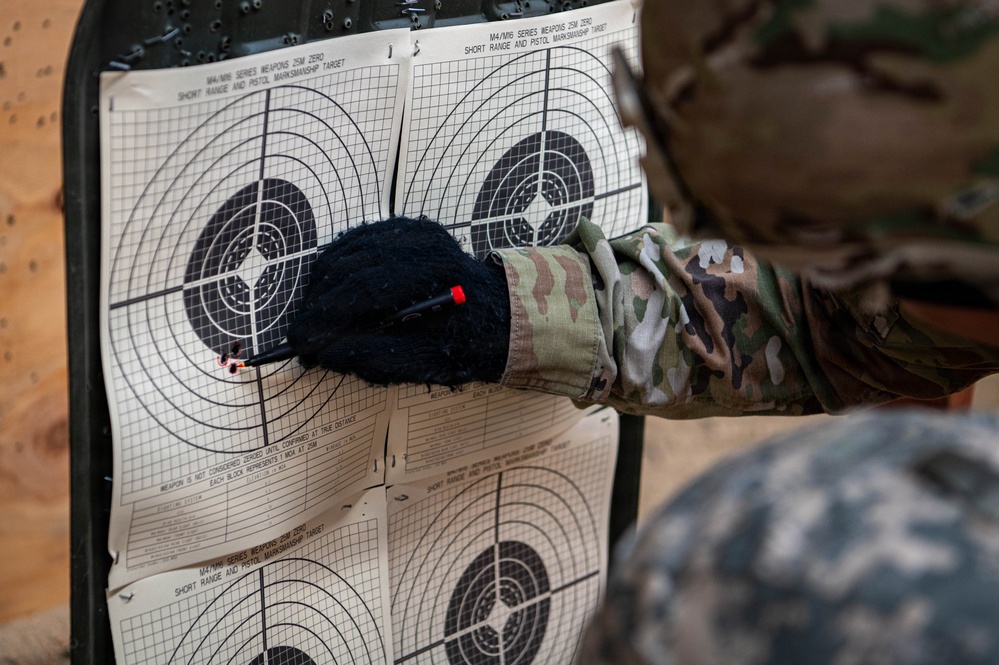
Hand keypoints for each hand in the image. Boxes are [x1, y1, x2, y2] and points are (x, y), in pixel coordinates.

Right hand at [286, 216, 509, 385]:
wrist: (499, 314)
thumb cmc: (467, 341)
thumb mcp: (425, 362)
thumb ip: (373, 358)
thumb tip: (323, 354)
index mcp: (434, 273)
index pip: (364, 289)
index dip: (325, 318)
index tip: (301, 343)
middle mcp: (424, 242)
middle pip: (350, 267)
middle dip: (319, 305)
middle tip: (301, 337)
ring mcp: (415, 230)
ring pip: (347, 251)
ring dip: (322, 286)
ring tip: (313, 320)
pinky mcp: (407, 228)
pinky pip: (356, 241)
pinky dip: (335, 266)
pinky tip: (327, 292)